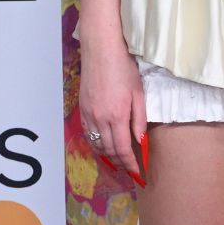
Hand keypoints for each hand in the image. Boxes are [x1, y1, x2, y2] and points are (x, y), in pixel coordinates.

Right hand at [77, 30, 147, 186]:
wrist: (101, 52)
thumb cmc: (124, 69)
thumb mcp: (138, 94)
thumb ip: (139, 120)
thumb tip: (141, 141)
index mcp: (117, 116)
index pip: (123, 149)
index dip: (130, 164)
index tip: (136, 172)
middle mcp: (100, 119)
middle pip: (109, 150)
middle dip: (120, 163)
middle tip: (129, 169)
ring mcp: (89, 115)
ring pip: (97, 144)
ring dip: (108, 156)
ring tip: (118, 161)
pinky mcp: (82, 110)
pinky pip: (88, 134)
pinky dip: (96, 144)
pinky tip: (103, 146)